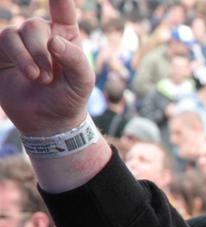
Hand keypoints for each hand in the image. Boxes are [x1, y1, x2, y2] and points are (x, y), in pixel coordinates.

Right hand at [0, 0, 93, 135]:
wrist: (49, 121)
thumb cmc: (70, 98)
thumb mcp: (82, 81)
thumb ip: (75, 59)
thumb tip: (54, 41)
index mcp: (66, 36)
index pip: (63, 10)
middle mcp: (43, 35)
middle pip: (34, 25)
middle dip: (40, 51)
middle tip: (48, 77)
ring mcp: (22, 43)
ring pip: (15, 32)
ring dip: (27, 56)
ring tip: (38, 78)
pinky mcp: (4, 53)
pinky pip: (3, 40)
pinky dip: (15, 56)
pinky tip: (28, 74)